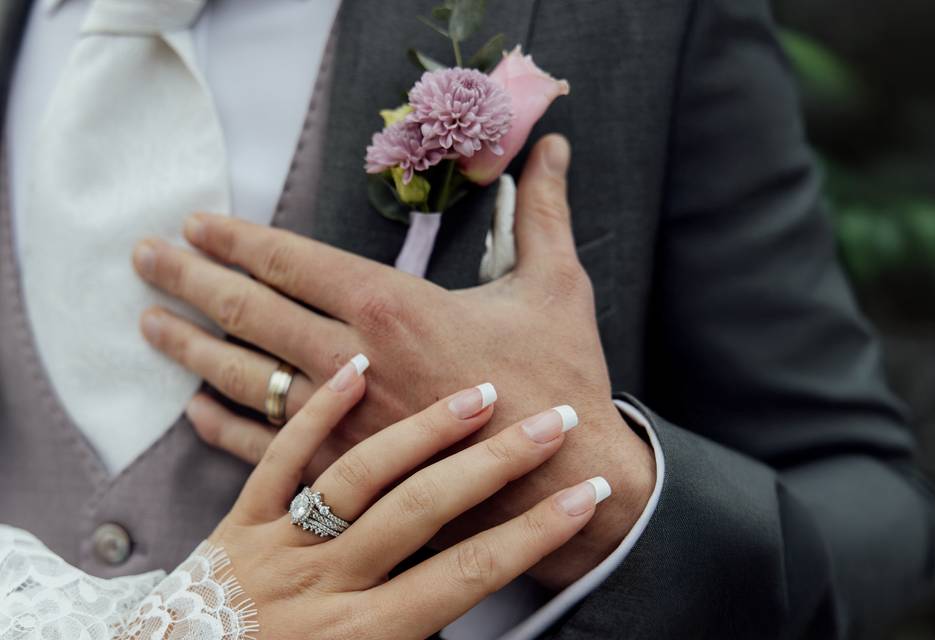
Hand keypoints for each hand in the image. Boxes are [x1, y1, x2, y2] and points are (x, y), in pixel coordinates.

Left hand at [133, 135, 654, 588]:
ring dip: (190, 348)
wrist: (564, 480)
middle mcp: (351, 359)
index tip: (196, 224)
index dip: (236, 239)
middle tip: (142, 257)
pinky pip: (261, 446)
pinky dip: (222, 426)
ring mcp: (339, 420)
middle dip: (189, 279)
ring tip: (148, 325)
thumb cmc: (559, 379)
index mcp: (393, 306)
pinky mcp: (342, 471)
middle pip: (248, 311)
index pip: (291, 261)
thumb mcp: (555, 285)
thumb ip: (543, 211)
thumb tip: (553, 148)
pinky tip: (194, 411)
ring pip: (241, 377)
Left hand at [211, 357, 608, 638]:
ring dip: (424, 431)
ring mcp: (277, 548)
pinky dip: (315, 414)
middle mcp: (325, 585)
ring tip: (480, 393)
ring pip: (359, 476)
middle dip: (498, 466)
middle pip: (424, 511)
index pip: (468, 575)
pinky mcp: (235, 525)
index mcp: (364, 636)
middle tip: (554, 423)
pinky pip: (276, 461)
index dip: (533, 536)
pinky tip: (353, 368)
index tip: (584, 497)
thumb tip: (475, 609)